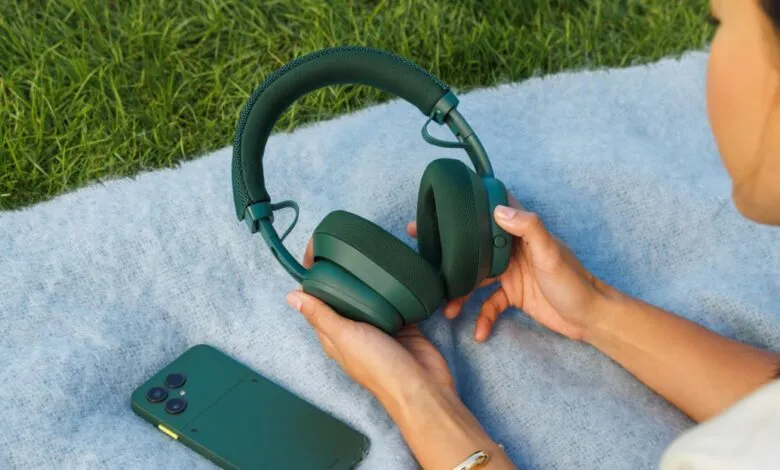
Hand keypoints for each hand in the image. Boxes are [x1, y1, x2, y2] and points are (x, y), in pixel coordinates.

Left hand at [286, 243, 454, 400]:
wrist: (422, 387)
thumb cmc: (380, 367)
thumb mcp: (345, 337)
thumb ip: (321, 315)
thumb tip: (291, 297)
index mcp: (335, 336)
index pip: (318, 303)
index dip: (314, 281)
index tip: (316, 254)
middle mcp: (355, 331)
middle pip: (345, 298)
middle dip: (343, 275)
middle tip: (344, 247)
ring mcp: (380, 328)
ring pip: (370, 298)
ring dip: (369, 281)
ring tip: (368, 253)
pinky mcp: (403, 325)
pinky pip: (396, 302)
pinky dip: (394, 289)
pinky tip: (393, 272)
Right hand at [408, 193, 614, 341]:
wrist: (590, 317)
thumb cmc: (573, 281)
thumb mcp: (550, 252)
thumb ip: (528, 228)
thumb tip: (497, 210)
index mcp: (520, 232)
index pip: (490, 210)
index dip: (466, 205)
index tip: (439, 204)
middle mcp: (511, 249)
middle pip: (474, 245)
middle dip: (448, 249)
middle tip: (420, 248)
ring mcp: (510, 273)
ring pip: (475, 279)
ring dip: (459, 294)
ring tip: (445, 309)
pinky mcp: (513, 295)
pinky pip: (489, 305)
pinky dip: (482, 318)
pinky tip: (479, 333)